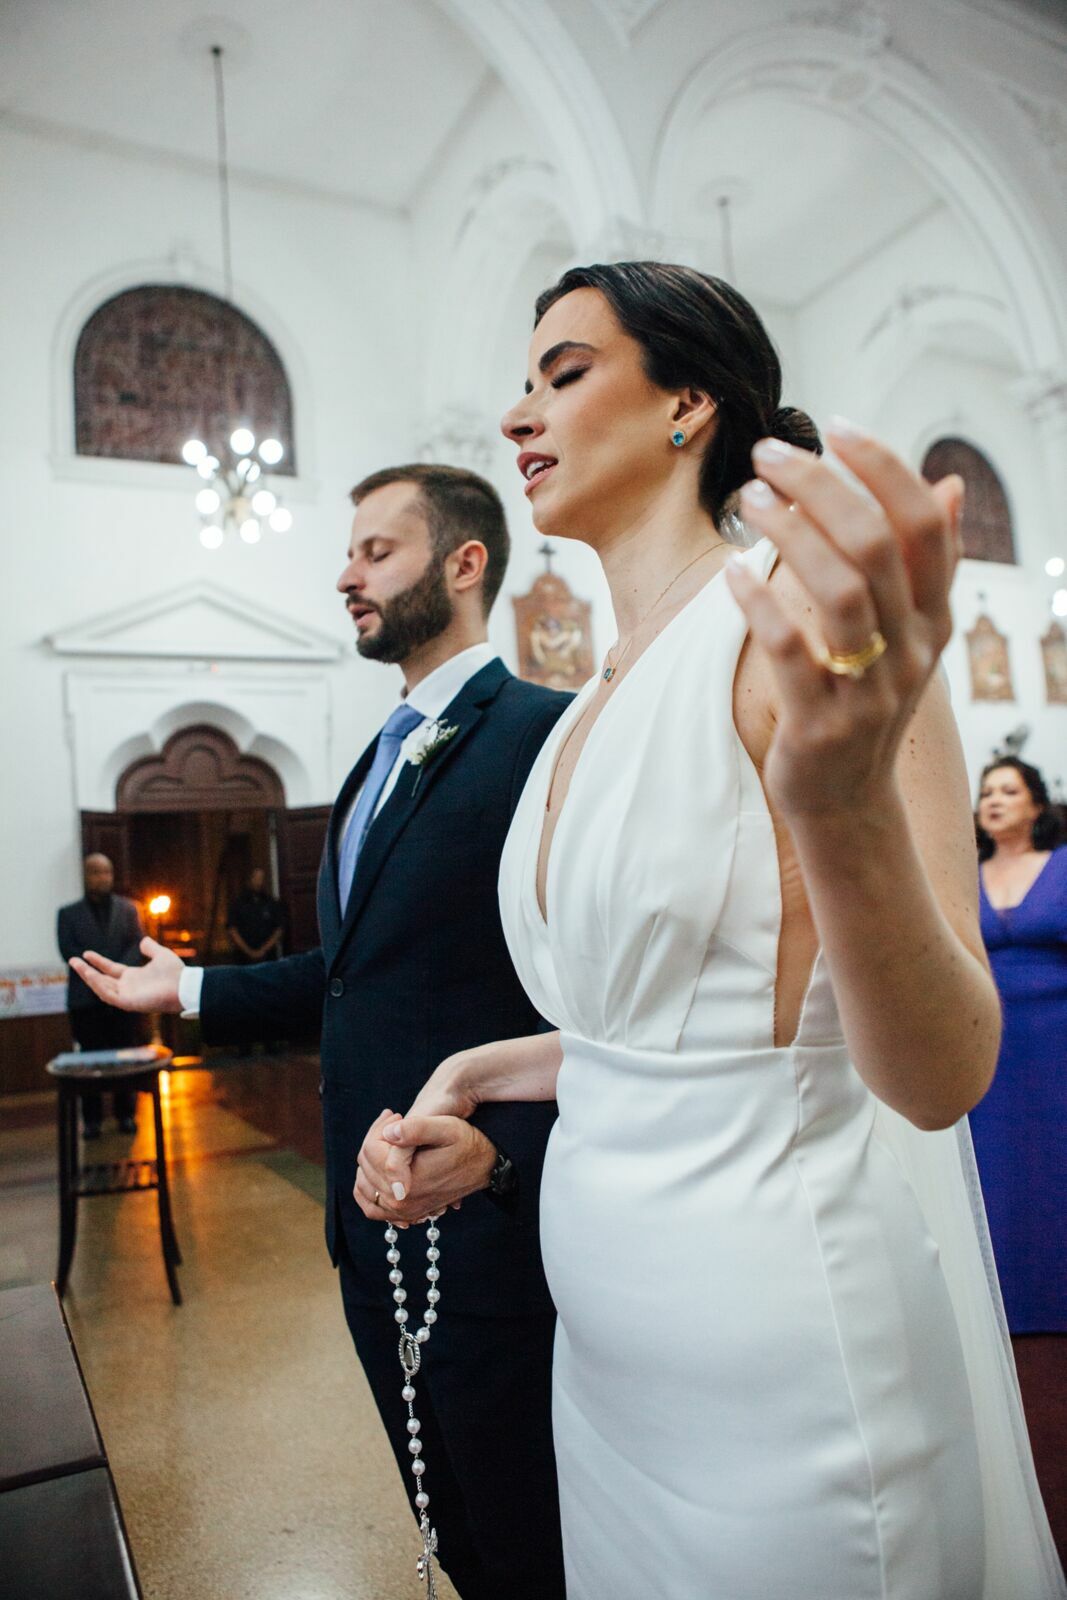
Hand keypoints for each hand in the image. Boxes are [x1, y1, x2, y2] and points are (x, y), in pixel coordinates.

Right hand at [69, 936, 183, 1013]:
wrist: (184, 985)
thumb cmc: (175, 973)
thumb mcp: (161, 955)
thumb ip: (151, 949)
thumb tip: (143, 941)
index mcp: (133, 977)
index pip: (110, 969)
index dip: (98, 962)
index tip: (86, 953)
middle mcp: (127, 987)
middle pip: (101, 979)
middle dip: (86, 971)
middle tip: (72, 960)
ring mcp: (126, 996)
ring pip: (101, 987)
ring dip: (88, 977)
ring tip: (77, 965)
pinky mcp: (128, 1003)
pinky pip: (109, 995)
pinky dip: (98, 986)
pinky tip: (90, 976)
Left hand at [354, 1108, 496, 1224]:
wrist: (485, 1165)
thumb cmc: (467, 1143)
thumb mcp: (447, 1128)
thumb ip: (417, 1129)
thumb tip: (389, 1133)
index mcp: (408, 1183)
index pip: (370, 1151)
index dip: (380, 1127)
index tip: (396, 1115)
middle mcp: (401, 1204)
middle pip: (365, 1166)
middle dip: (375, 1138)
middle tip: (394, 1122)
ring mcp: (401, 1213)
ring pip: (364, 1185)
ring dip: (369, 1159)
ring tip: (388, 1141)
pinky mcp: (404, 1215)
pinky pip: (372, 1207)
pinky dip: (367, 1188)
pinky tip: (376, 1169)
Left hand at [728, 419, 962, 819]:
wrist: (845, 801)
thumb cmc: (865, 701)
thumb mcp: (906, 636)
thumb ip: (926, 563)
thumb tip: (950, 486)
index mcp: (934, 619)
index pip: (924, 524)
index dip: (884, 468)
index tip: (837, 428)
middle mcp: (912, 651)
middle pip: (875, 545)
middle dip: (820, 487)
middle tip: (768, 455)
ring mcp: (869, 690)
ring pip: (839, 591)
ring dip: (788, 533)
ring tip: (748, 498)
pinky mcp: (821, 724)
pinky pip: (791, 649)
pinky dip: (759, 602)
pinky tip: (731, 570)